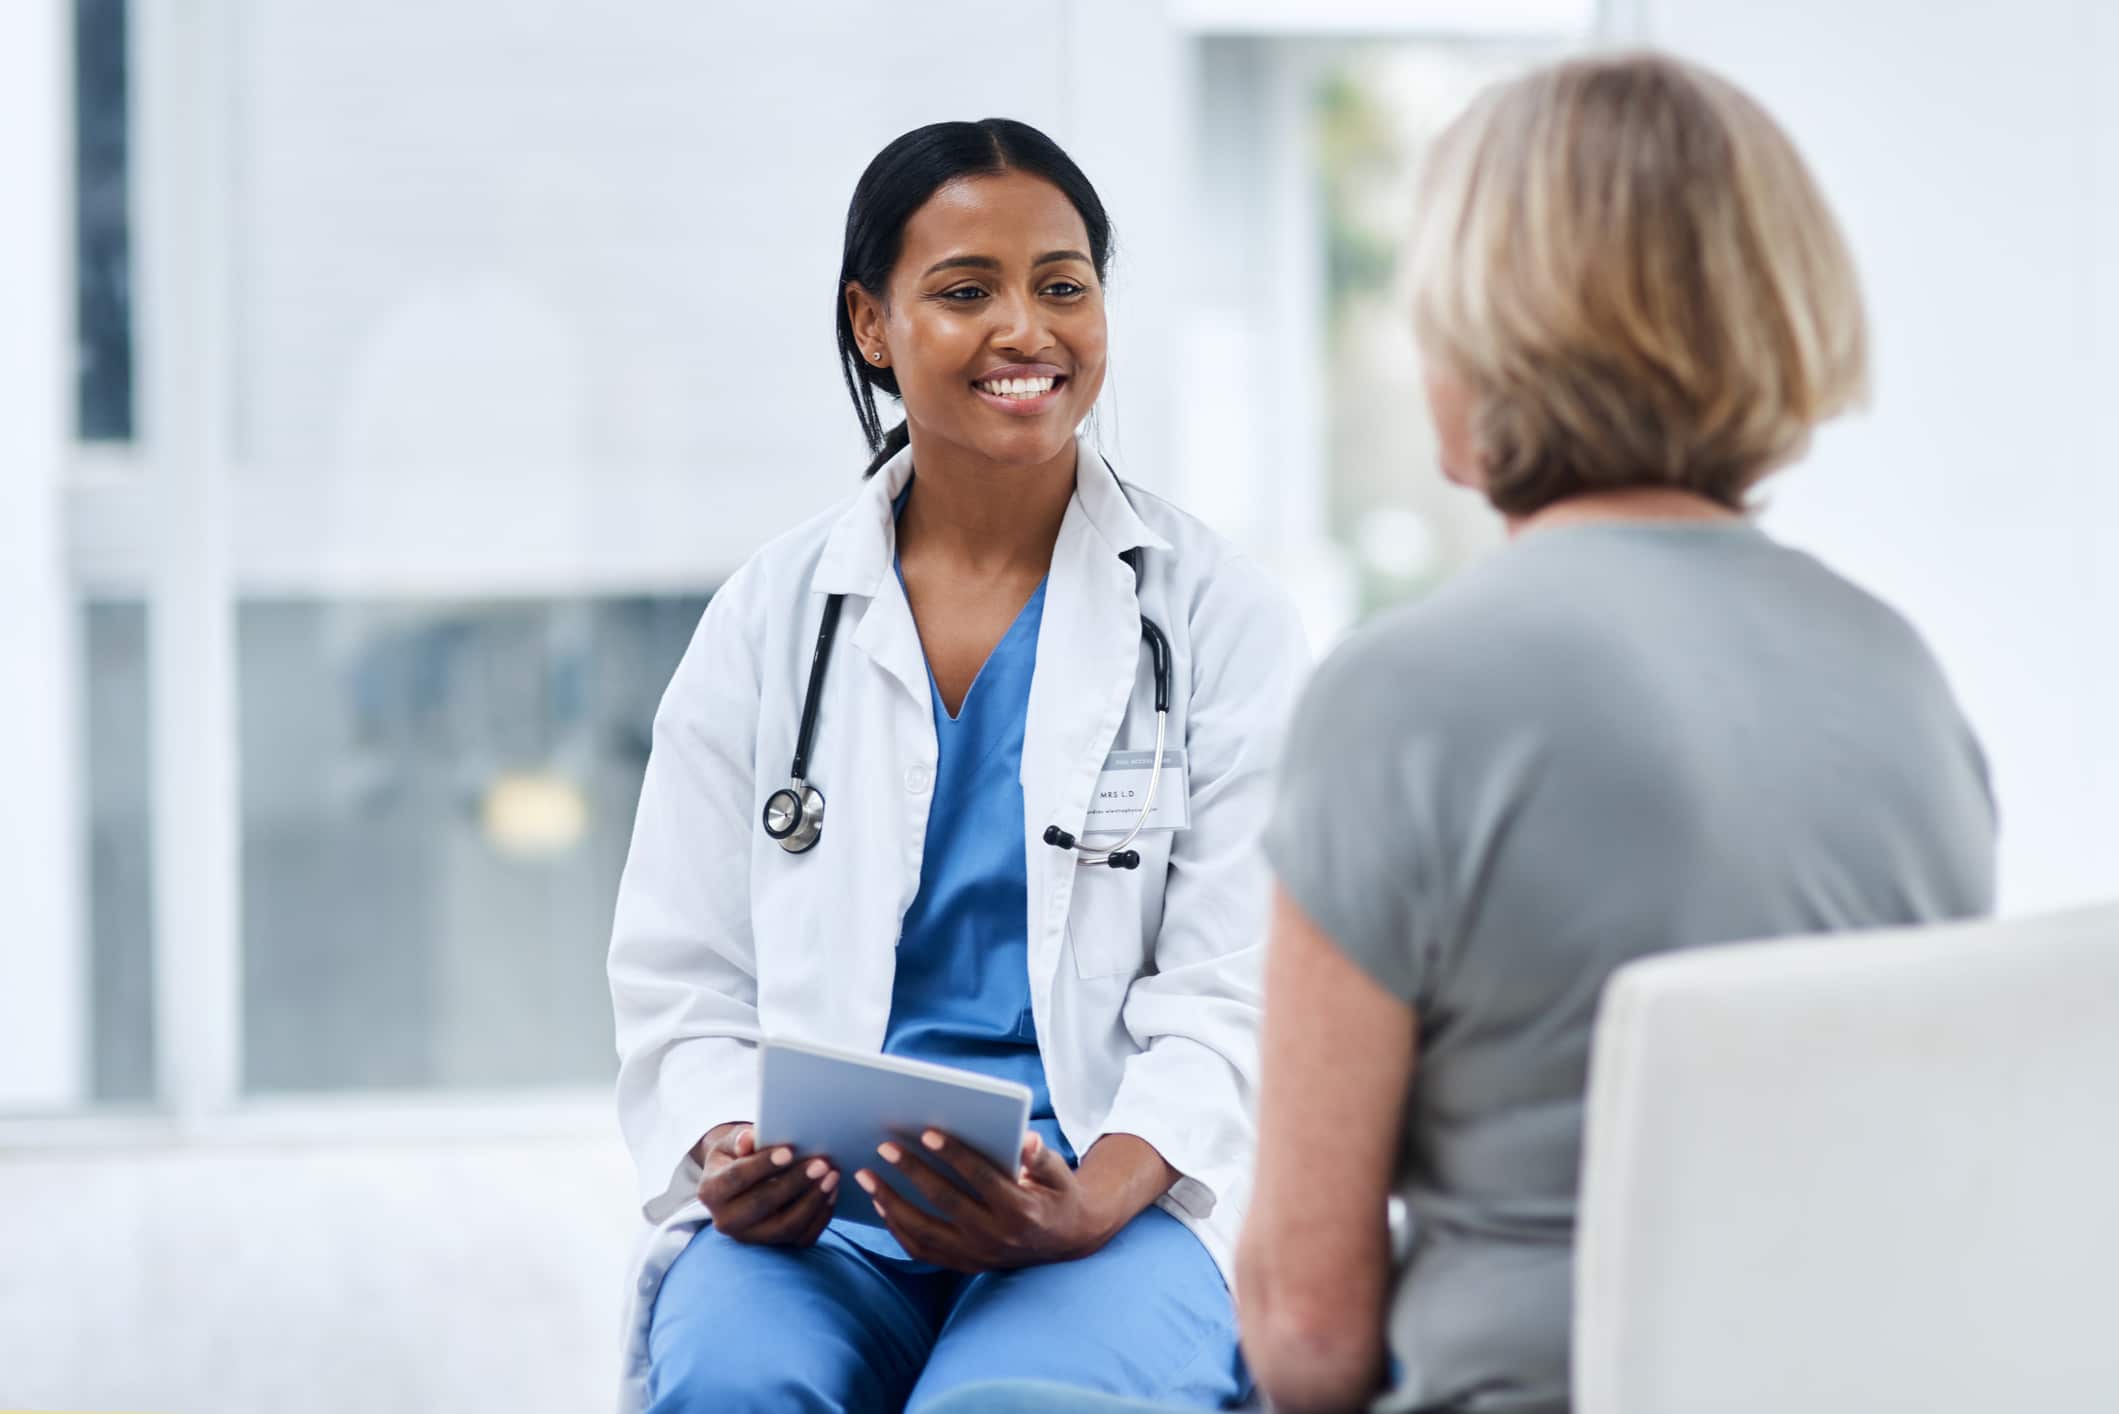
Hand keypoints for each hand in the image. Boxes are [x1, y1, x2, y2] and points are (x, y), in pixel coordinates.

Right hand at [693, 1121, 837, 1246]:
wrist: (738, 1183)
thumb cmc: (738, 1155)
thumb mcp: (731, 1142)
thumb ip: (740, 1139)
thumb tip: (749, 1139)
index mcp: (710, 1192)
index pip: (737, 1178)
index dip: (763, 1165)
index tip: (789, 1151)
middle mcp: (725, 1221)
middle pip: (763, 1204)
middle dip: (795, 1182)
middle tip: (821, 1163)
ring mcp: (750, 1237)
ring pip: (785, 1226)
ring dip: (812, 1201)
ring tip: (832, 1176)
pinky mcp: (773, 1247)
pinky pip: (801, 1238)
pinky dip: (820, 1216)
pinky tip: (832, 1192)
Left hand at [854, 1129, 1112, 1272]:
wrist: (1067, 1241)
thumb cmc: (1058, 1195)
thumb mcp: (1060, 1174)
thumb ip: (1041, 1157)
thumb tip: (1026, 1141)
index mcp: (1021, 1211)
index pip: (982, 1180)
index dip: (955, 1156)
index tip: (928, 1133)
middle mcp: (996, 1238)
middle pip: (945, 1203)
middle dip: (912, 1172)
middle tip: (884, 1147)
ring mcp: (977, 1255)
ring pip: (925, 1232)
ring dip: (892, 1203)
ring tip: (867, 1176)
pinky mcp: (964, 1265)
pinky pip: (923, 1250)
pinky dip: (898, 1229)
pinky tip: (881, 1204)